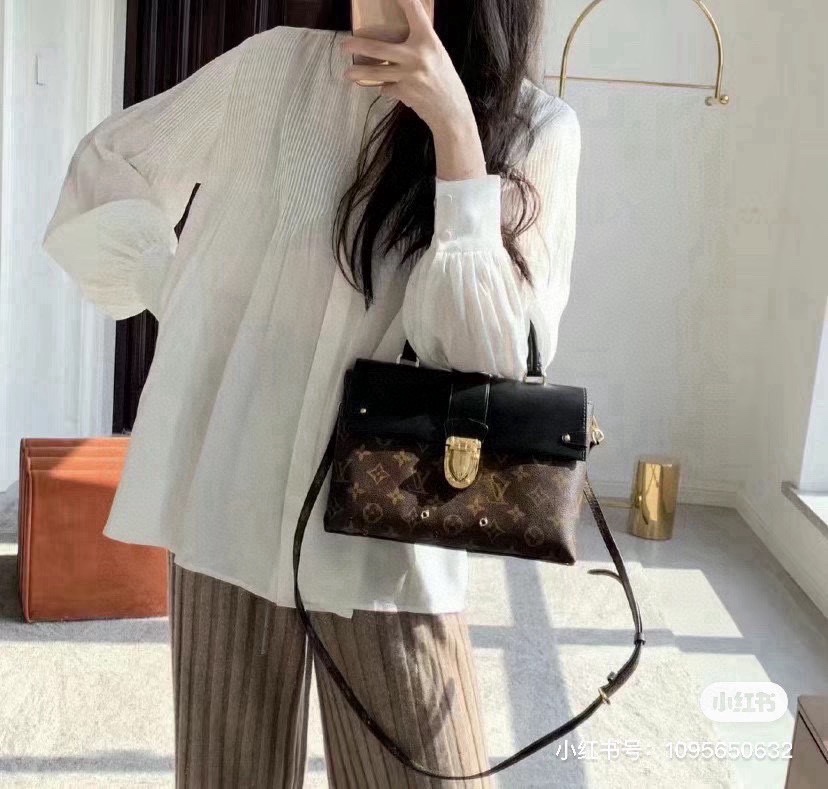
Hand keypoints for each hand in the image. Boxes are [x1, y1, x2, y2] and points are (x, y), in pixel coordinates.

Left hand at [341, 0, 486, 179]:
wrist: (451, 111)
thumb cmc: (445, 80)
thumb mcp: (437, 55)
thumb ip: (421, 43)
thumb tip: (404, 32)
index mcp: (428, 41)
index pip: (414, 12)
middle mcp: (417, 56)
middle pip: (380, 49)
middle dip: (358, 46)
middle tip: (344, 45)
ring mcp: (409, 76)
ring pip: (376, 73)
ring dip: (359, 73)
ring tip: (348, 73)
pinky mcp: (404, 93)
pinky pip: (387, 88)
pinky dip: (385, 88)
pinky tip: (387, 89)